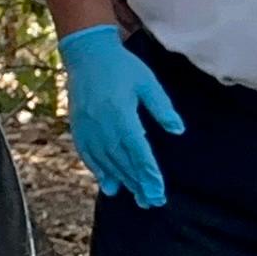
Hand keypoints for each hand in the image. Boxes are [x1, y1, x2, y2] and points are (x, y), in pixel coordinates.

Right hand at [58, 24, 182, 208]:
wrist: (87, 54)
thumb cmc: (122, 66)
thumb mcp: (147, 82)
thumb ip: (162, 107)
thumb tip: (178, 130)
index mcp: (121, 113)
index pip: (137, 149)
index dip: (148, 172)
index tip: (158, 190)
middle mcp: (102, 124)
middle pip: (121, 161)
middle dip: (138, 183)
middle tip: (151, 202)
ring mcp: (87, 127)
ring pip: (106, 161)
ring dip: (121, 181)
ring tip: (136, 197)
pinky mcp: (78, 127)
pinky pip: (88, 155)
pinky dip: (99, 171)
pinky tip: (109, 185)